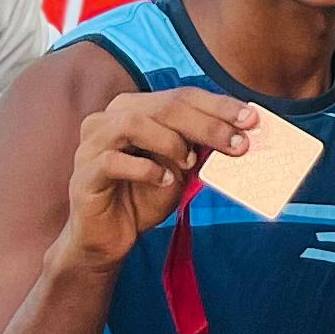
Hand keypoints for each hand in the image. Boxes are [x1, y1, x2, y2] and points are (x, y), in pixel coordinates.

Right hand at [55, 88, 255, 273]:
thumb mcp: (181, 167)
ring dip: (171, 141)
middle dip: (206, 123)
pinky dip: (145, 169)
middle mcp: (109, 118)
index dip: (218, 105)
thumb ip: (200, 146)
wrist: (110, 237)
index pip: (182, 96)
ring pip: (132, 123)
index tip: (251, 119)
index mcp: (135, 108)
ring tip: (191, 162)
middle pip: (163, 105)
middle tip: (237, 143)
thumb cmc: (145, 195)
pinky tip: (165, 181)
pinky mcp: (83, 173)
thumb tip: (240, 133)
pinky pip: (112, 161)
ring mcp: (91, 144)